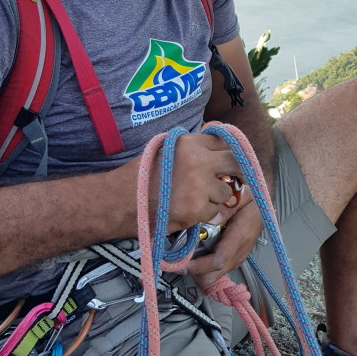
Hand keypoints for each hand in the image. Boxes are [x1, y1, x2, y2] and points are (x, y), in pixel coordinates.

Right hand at [129, 133, 243, 233]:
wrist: (119, 202)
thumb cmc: (139, 175)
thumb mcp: (165, 149)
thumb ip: (191, 147)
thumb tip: (216, 144)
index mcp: (189, 143)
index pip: (223, 141)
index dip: (225, 152)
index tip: (226, 161)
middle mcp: (199, 161)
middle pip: (235, 162)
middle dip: (237, 171)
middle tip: (236, 178)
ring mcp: (200, 186)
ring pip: (225, 191)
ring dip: (215, 197)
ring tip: (194, 198)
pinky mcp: (197, 209)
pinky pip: (214, 211)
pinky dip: (205, 214)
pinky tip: (187, 211)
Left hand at [187, 193, 263, 288]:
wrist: (263, 202)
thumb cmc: (252, 198)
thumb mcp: (239, 197)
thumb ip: (224, 208)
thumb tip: (208, 218)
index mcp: (241, 237)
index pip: (218, 260)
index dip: (198, 266)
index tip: (181, 263)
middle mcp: (239, 252)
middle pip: (213, 276)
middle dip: (192, 273)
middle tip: (177, 261)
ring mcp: (237, 257)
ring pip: (213, 276)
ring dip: (196, 271)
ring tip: (183, 257)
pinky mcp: (234, 258)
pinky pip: (216, 270)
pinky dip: (203, 267)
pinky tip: (195, 254)